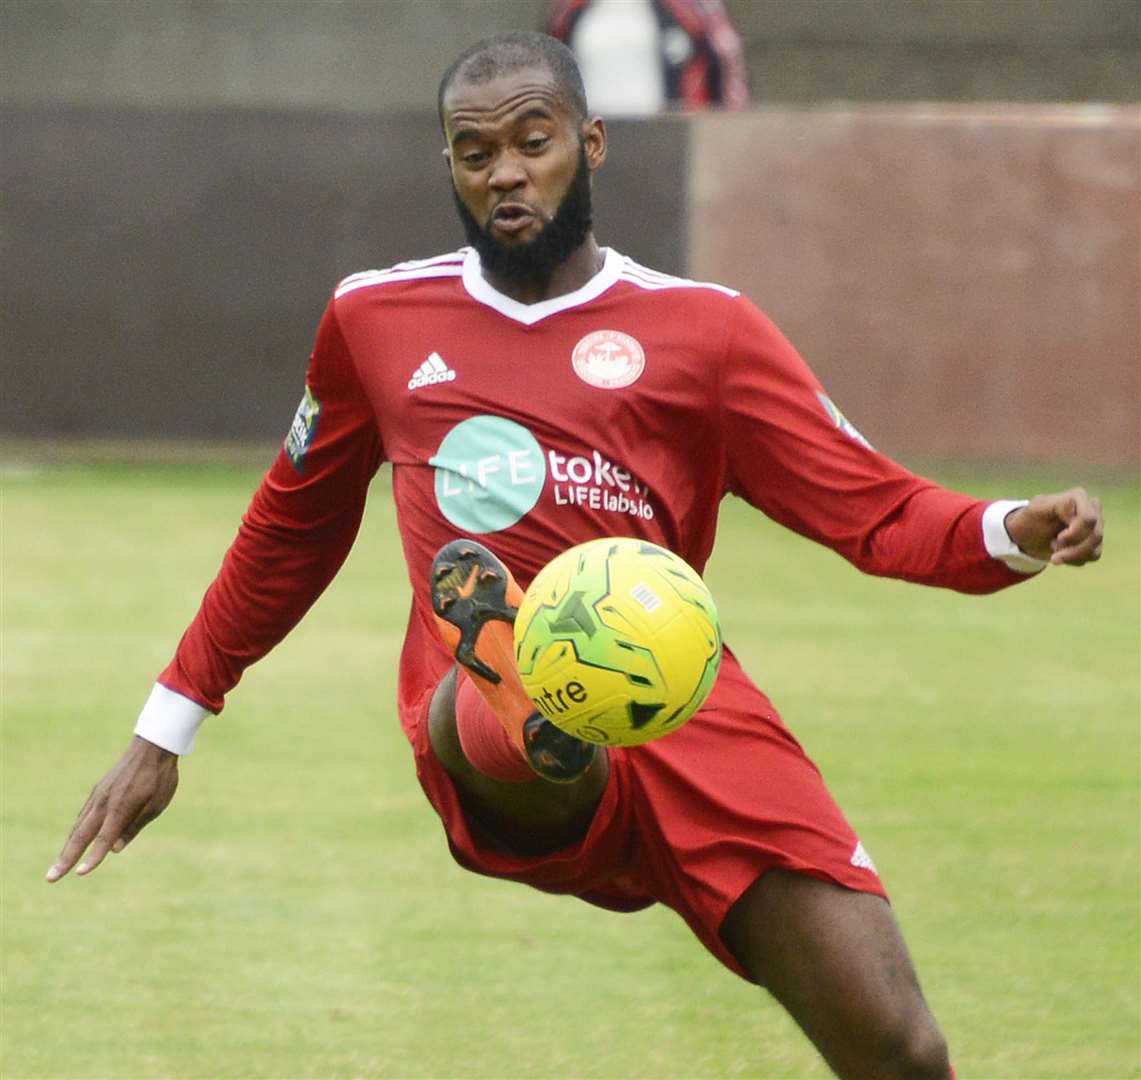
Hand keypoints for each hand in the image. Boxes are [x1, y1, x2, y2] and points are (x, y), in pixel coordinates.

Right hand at [45, 735, 178, 881]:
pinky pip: (84, 814)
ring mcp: (99, 796)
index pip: (103, 838)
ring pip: (79, 826)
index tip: (80, 873)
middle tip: (50, 878)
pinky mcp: (99, 790)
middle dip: (65, 858)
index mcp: (121, 807)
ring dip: (67, 846)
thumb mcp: (156, 805)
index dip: (93, 857)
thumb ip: (134, 827)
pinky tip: (75, 838)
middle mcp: (104, 803)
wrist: (152, 746)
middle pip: (80, 836)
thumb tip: (113, 848)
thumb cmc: (159, 777)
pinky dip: (77, 830)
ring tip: (58, 865)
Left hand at [1004, 488, 1103, 565]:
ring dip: (1071, 555)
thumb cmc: (1031, 520)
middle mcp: (1092, 509)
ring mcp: (1096, 525)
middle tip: (1053, 546)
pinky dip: (1074, 559)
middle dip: (1073, 548)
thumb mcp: (1037, 509)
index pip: (1088, 519)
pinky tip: (1062, 554)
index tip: (1058, 538)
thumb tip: (1076, 508)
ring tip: (1054, 550)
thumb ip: (1059, 504)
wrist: (1027, 537)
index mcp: (1079, 497)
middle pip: (1095, 535)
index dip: (1073, 534)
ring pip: (1094, 547)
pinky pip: (1093, 555)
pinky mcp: (1095, 541)